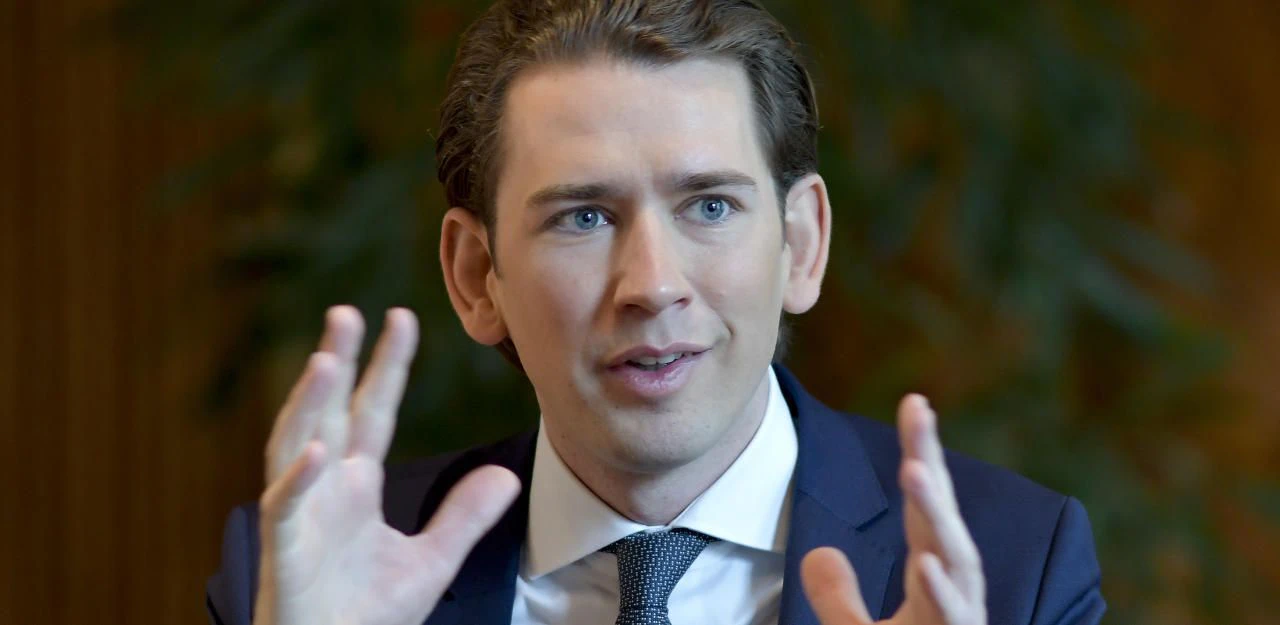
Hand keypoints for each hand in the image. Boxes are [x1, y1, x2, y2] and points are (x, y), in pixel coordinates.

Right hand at [253, 306, 520, 624]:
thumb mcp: (432, 562)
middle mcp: (323, 491)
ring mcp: (300, 518)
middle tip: (346, 313)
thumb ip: (463, 518)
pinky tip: (315, 452)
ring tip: (325, 360)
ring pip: (294, 447)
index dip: (386, 367)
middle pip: (327, 414)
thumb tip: (506, 477)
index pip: (371, 413)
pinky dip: (297, 481)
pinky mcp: (285, 554)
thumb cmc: (367, 616)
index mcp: (355, 487)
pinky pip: (285, 510)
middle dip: (336, 364)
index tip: (401, 319)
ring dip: (308, 404)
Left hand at [800, 395, 985, 624]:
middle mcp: (955, 593)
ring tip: (914, 469)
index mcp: (935, 580)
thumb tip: (817, 552)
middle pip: (943, 519)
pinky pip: (952, 619)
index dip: (921, 453)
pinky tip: (927, 564)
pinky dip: (942, 591)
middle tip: (917, 409)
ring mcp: (959, 620)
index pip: (923, 508)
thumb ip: (838, 597)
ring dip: (936, 515)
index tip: (914, 401)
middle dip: (932, 462)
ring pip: (956, 561)